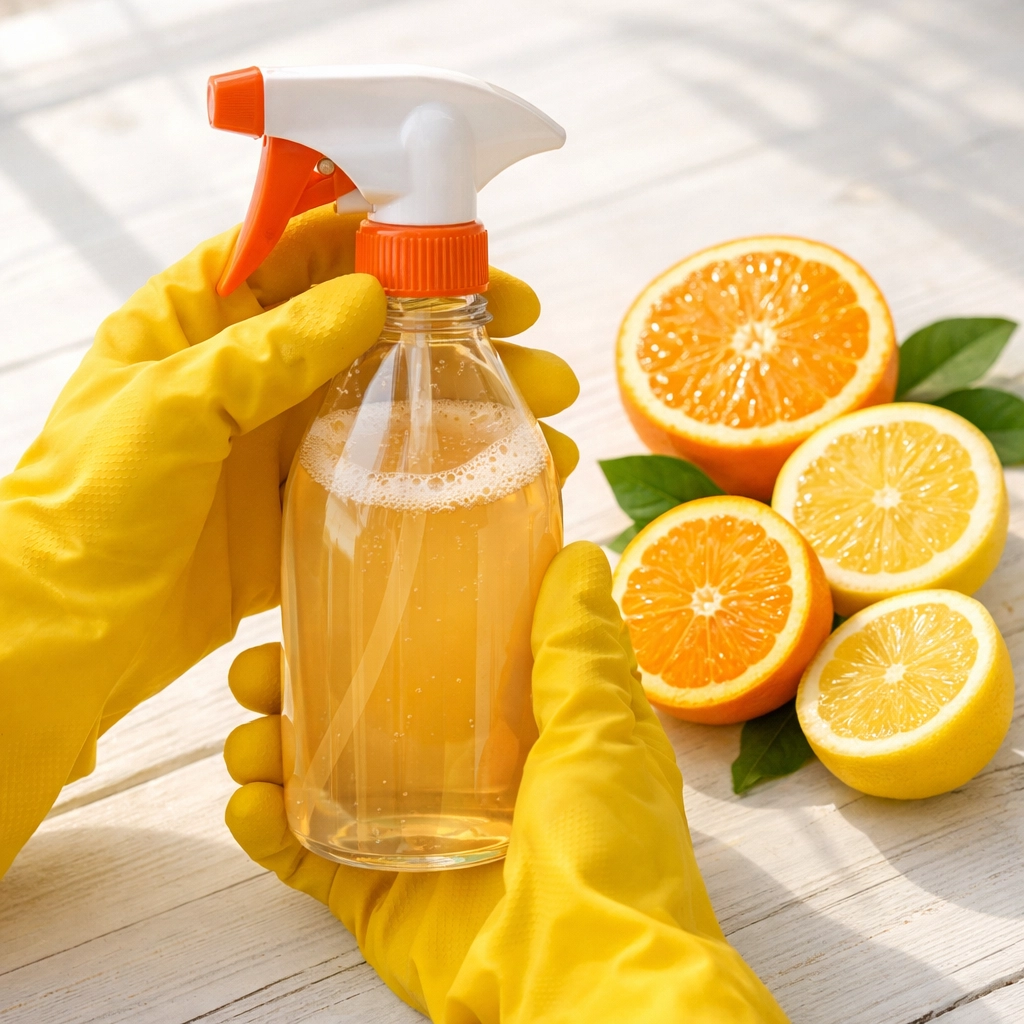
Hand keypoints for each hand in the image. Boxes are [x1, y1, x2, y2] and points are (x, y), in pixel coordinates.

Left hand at [0, 205, 577, 875]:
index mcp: (201, 315)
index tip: (471, 258)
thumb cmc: (87, 506)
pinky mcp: (298, 503)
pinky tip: (497, 478)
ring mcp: (279, 438)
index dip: (396, 241)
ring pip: (389, 399)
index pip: (309, 247)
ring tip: (545, 419)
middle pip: (372, 324)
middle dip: (460, 328)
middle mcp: (249, 367)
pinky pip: (380, 473)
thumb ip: (267, 350)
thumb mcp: (170, 405)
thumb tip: (366, 295)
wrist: (68, 631)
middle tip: (535, 346)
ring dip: (467, 403)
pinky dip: (439, 472)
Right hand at [225, 542, 788, 1022]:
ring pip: (320, 779)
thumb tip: (578, 554)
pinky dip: (269, 831)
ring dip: (269, 752)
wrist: (589, 984)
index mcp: (514, 728)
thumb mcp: (601, 727)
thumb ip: (579, 645)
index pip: (434, 658)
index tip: (331, 594)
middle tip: (259, 669)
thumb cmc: (611, 850)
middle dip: (296, 687)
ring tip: (249, 741)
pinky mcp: (383, 895)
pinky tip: (249, 805)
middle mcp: (461, 773)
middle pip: (358, 714)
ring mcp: (417, 834)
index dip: (378, 626)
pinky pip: (309, 857)